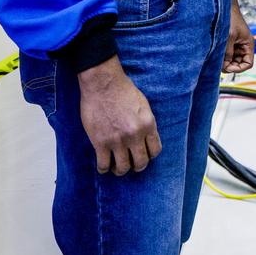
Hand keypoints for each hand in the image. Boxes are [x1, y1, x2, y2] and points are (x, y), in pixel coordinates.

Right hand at [78, 56, 160, 175]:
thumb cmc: (123, 91)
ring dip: (120, 170)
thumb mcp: (144, 105)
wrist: (103, 84)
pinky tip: (104, 166)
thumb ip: (146, 123)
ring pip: (123, 168)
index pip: (155, 150)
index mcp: (148, 124)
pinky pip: (104, 165)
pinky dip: (104, 168)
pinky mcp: (100, 142)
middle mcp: (135, 135)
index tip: (143, 154)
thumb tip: (146, 137)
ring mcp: (117, 140)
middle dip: (137, 166)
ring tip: (116, 167)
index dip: (150, 155)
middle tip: (131, 164)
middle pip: (141, 163)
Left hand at [223, 0, 254, 73]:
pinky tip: (217, 54)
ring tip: (218, 58)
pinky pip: (228, 54)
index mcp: (249, 44)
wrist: (225, 8)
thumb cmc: (231, 18)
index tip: (228, 68)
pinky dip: (223, 56)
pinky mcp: (231, 42)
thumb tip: (225, 65)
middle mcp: (244, 46)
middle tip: (220, 64)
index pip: (248, 63)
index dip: (239, 68)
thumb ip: (228, 53)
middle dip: (231, 65)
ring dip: (226, 61)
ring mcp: (237, 44)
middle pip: (240, 63)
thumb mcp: (229, 37)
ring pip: (233, 59)